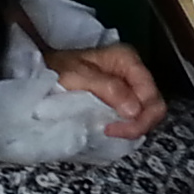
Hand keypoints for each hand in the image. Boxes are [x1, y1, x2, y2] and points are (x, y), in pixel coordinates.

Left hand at [49, 43, 164, 138]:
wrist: (40, 71)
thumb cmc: (56, 69)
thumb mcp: (78, 76)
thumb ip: (108, 90)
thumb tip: (135, 111)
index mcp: (127, 60)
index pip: (150, 95)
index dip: (139, 117)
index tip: (113, 129)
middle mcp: (132, 72)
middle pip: (153, 105)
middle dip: (138, 124)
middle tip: (112, 133)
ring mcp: (128, 86)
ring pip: (145, 113)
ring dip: (131, 126)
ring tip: (109, 132)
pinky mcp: (120, 99)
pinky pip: (133, 116)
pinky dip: (125, 126)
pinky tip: (110, 129)